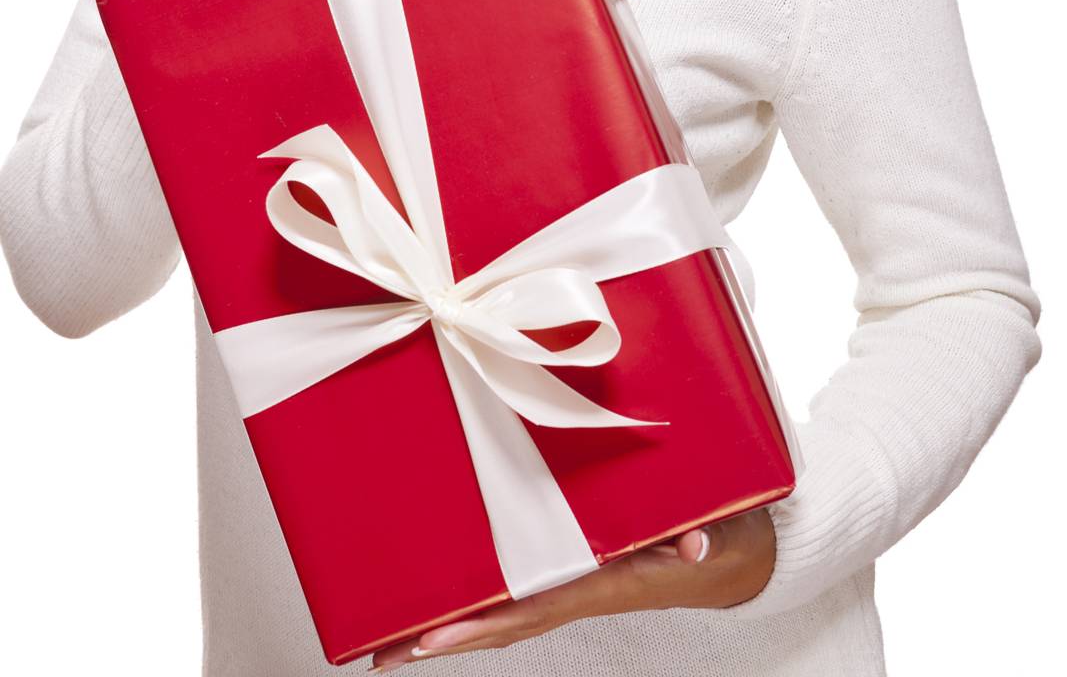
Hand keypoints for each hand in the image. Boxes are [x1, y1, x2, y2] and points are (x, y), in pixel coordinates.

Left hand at [369, 510, 775, 667]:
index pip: (532, 608)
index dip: (481, 625)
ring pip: (506, 609)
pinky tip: (449, 598)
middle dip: (443, 639)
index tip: (428, 639)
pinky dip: (482, 599)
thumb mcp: (723, 530)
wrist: (742, 553)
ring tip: (391, 635)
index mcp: (608, 581)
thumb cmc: (727, 535)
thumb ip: (706, 535)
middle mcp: (583, 586)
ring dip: (453, 625)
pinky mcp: (580, 565)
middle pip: (503, 621)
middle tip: (378, 653)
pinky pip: (522, 587)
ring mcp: (578, 581)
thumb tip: (691, 542)